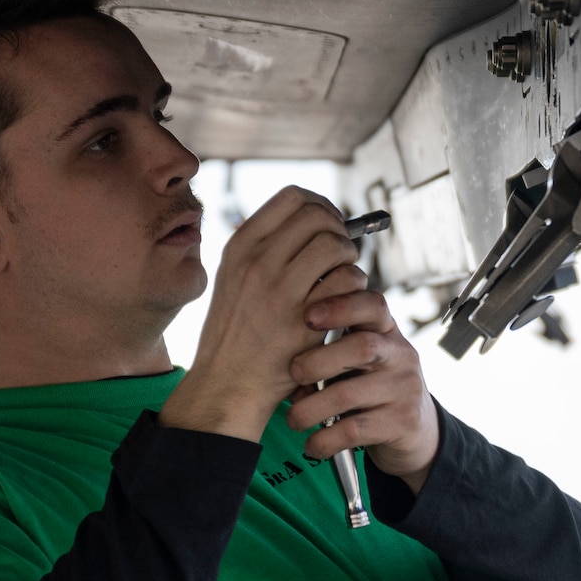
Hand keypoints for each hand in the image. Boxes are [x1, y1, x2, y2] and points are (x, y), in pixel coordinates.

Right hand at [161, 186, 358, 441]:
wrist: (227, 383)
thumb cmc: (237, 333)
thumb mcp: (234, 278)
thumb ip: (264, 248)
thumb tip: (311, 219)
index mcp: (241, 245)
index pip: (293, 197)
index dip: (321, 205)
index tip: (330, 224)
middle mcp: (258, 261)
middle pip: (318, 215)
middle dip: (339, 230)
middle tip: (341, 254)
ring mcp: (280, 290)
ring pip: (335, 245)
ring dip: (349, 258)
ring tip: (342, 278)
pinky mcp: (304, 319)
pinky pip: (345, 281)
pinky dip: (353, 287)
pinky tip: (344, 302)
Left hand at [285, 282, 440, 492]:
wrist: (417, 430)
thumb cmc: (373, 387)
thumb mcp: (360, 361)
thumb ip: (331, 352)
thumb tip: (286, 368)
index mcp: (387, 331)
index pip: (372, 306)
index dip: (340, 306)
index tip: (307, 316)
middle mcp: (401, 355)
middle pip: (362, 347)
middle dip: (319, 360)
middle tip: (294, 373)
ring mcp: (405, 389)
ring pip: (350, 393)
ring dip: (311, 408)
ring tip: (294, 419)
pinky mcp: (402, 423)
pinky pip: (354, 430)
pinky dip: (325, 439)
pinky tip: (312, 445)